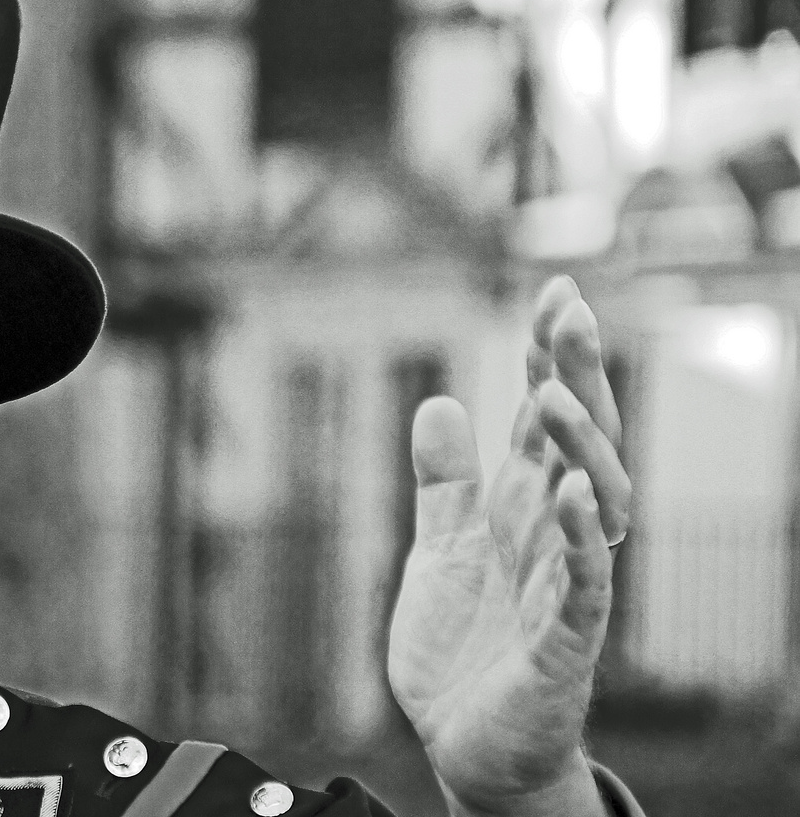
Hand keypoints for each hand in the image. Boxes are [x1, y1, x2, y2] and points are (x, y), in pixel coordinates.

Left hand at [387, 275, 632, 816]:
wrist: (464, 746)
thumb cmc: (464, 649)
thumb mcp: (439, 549)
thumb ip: (445, 481)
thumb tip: (444, 402)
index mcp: (523, 508)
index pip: (545, 418)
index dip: (549, 356)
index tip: (554, 289)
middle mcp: (555, 534)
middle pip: (581, 441)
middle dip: (577, 377)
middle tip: (569, 311)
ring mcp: (566, 583)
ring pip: (598, 500)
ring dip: (580, 447)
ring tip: (553, 396)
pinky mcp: (567, 639)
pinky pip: (587, 582)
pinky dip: (585, 538)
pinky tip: (579, 495)